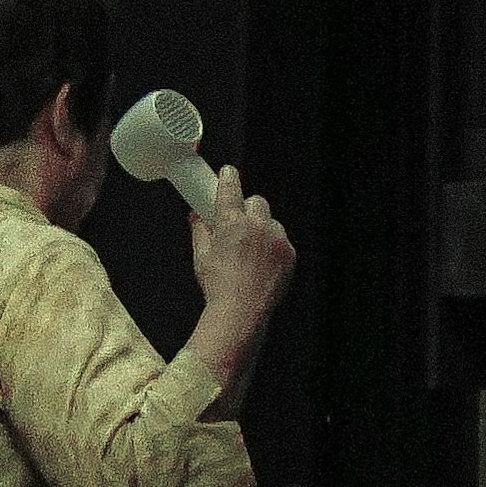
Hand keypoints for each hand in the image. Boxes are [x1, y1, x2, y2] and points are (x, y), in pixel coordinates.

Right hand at [190, 162, 296, 362]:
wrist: (242, 312)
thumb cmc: (219, 287)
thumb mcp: (201, 257)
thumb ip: (200, 231)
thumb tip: (197, 217)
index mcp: (232, 223)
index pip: (231, 188)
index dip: (229, 178)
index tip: (229, 173)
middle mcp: (257, 226)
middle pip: (256, 201)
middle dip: (248, 210)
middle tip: (239, 226)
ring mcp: (276, 239)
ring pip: (271, 221)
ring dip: (263, 229)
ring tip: (251, 252)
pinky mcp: (289, 254)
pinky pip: (282, 240)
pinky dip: (273, 247)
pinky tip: (261, 264)